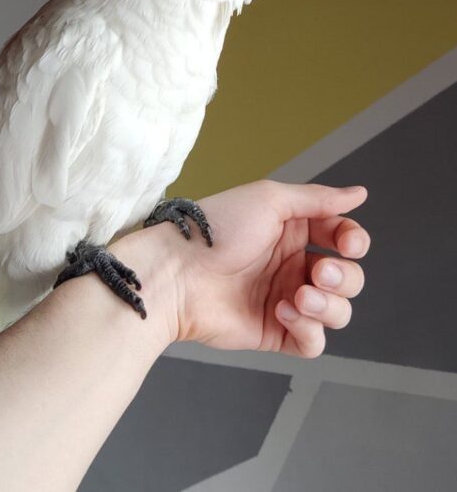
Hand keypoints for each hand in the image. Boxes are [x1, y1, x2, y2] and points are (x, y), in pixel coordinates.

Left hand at [168, 180, 368, 357]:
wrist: (178, 274)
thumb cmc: (216, 230)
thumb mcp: (270, 200)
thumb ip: (317, 200)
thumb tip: (358, 193)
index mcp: (292, 231)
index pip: (342, 238)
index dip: (353, 242)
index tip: (348, 244)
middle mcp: (292, 265)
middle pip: (348, 278)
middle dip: (342, 277)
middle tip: (317, 273)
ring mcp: (285, 300)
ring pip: (337, 312)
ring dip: (329, 306)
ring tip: (299, 296)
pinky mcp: (275, 333)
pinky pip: (314, 342)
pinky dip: (309, 330)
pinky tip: (284, 313)